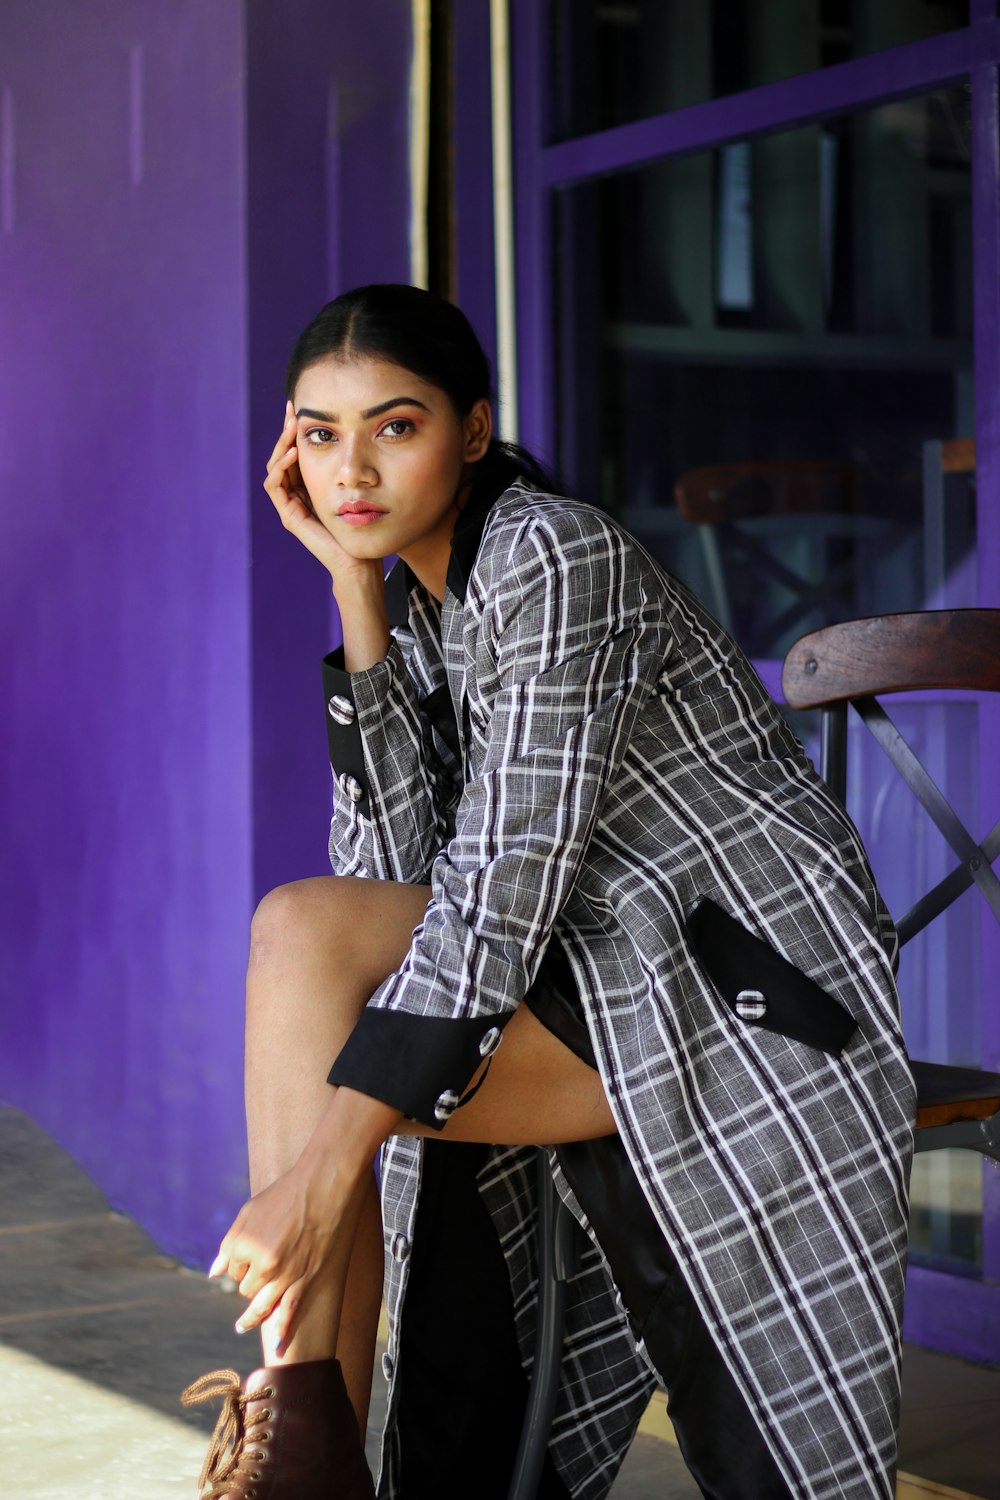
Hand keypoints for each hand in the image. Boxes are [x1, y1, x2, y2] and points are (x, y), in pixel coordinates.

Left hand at [210, 1155, 360, 1349]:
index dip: (239, 1264)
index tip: (251, 1252)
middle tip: (261, 1267)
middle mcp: (261, 1264)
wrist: (321, 1187)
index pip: (232, 1269)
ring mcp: (284, 1274)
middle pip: (246, 1288)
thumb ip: (229, 1244)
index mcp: (243, 1245)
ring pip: (261, 1304)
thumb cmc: (283, 1195)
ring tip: (241, 1327)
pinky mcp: (305, 1278)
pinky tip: (276, 1343)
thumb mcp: (248, 1213)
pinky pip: (290, 1310)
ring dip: (251, 1318)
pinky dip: (282, 1328)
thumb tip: (213, 1272)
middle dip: (249, 1281)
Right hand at [263, 403, 383, 593]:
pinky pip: (275, 487)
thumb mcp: (354, 486)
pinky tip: (293, 454)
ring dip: (281, 446)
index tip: (299, 407)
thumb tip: (350, 433)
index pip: (295, 453)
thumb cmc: (362, 527)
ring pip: (275, 468)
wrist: (358, 561)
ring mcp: (291, 506)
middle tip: (291, 410)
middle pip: (282, 456)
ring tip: (292, 429)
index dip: (294, 430)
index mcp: (309, 487)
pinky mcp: (290, 517)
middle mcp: (296, 495)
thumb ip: (346, 466)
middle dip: (285, 432)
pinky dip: (280, 468)